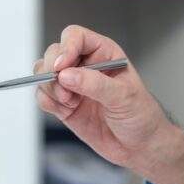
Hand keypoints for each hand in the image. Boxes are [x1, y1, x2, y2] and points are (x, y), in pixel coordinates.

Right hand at [34, 25, 183, 183]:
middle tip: (64, 90)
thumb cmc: (141, 116)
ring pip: (43, 74)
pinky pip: (43, 96)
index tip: (62, 66)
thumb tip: (67, 75)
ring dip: (50, 88)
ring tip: (69, 103)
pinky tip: (66, 111)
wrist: (139, 147)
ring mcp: (72, 85)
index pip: (76, 37)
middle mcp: (85, 65)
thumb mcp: (124, 97)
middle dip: (52, 71)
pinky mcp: (63, 104)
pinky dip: (48, 103)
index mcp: (103, 53)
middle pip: (54, 53)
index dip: (66, 47)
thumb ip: (95, 84)